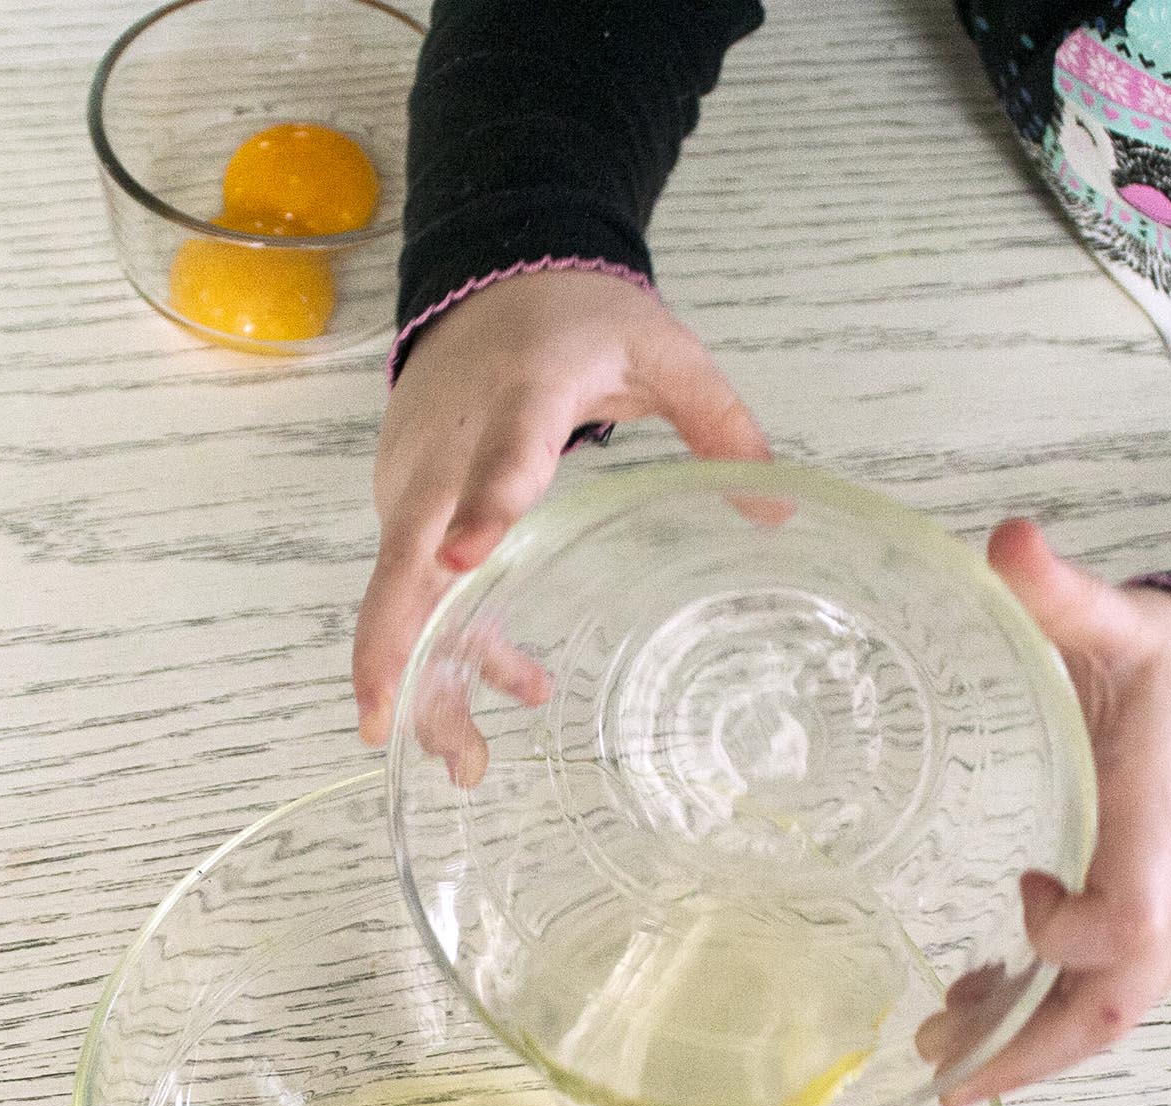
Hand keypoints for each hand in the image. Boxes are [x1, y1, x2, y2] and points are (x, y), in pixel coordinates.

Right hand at [355, 267, 771, 743]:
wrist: (484, 279)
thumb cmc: (572, 320)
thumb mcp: (660, 350)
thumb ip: (720, 421)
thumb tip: (776, 511)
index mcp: (522, 396)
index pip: (500, 452)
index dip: (485, 505)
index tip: (466, 561)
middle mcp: (450, 449)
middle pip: (406, 558)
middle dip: (398, 649)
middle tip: (394, 729)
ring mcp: (417, 482)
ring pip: (402, 595)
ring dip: (421, 677)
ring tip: (463, 761)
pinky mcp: (406, 506)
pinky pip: (422, 589)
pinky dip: (453, 644)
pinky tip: (512, 689)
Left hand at [928, 520, 1170, 1105]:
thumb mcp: (1132, 628)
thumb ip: (1065, 598)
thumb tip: (1006, 541)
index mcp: (1166, 821)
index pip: (1133, 913)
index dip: (1074, 929)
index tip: (1020, 891)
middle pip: (1118, 1004)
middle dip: (1032, 1049)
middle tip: (944, 1072)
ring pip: (1112, 1012)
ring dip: (1028, 1041)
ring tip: (942, 1052)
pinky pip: (1117, 995)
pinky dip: (1052, 1013)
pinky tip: (984, 1008)